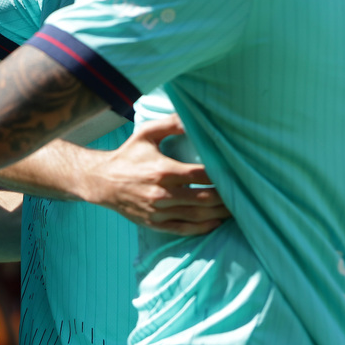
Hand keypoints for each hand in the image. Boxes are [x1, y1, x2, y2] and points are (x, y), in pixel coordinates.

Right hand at [81, 115, 229, 235]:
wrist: (102, 181)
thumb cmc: (127, 155)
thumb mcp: (146, 133)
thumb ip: (171, 124)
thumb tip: (193, 116)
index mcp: (163, 170)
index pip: (201, 175)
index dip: (221, 175)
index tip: (236, 173)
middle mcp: (162, 193)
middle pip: (204, 198)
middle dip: (226, 197)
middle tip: (243, 194)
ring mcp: (159, 211)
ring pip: (197, 216)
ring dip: (219, 213)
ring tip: (236, 209)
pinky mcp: (155, 223)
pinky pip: (183, 229)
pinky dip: (202, 227)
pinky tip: (216, 222)